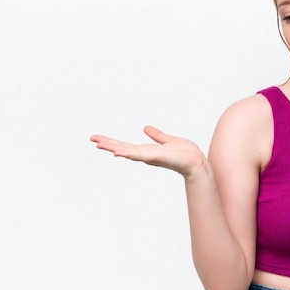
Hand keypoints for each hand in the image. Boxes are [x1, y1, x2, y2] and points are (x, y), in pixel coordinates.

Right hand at [90, 125, 207, 178]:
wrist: (197, 162)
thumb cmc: (185, 153)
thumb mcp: (168, 140)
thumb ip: (157, 136)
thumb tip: (146, 128)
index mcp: (147, 150)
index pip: (125, 145)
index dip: (111, 142)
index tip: (97, 139)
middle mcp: (146, 154)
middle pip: (122, 148)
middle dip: (107, 144)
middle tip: (92, 139)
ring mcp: (150, 156)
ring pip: (128, 151)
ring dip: (113, 148)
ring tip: (99, 144)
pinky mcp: (157, 157)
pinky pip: (140, 155)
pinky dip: (128, 154)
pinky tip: (117, 153)